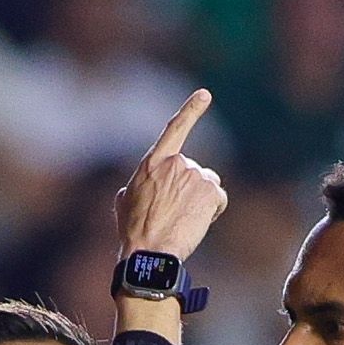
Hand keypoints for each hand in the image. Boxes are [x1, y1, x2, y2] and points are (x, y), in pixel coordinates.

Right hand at [113, 89, 226, 260]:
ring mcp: (194, 174)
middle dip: (191, 190)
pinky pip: (219, 199)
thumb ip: (135, 186)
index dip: (191, 109)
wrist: (150, 250)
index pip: (175, 129)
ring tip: (184, 220)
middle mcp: (176, 163)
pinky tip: (196, 223)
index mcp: (153, 162)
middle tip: (175, 214)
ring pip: (208, 185)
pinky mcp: (209, 190)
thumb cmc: (133, 231)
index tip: (205, 94)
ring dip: (201, 201)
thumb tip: (132, 191)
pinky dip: (212, 211)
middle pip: (196, 171)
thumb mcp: (124, 202)